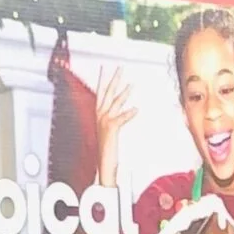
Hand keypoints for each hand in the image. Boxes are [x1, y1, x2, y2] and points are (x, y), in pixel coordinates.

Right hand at [92, 72, 136, 187]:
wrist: (103, 165)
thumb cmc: (107, 150)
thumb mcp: (108, 132)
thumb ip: (113, 120)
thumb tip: (121, 111)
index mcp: (98, 115)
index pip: (100, 93)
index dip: (102, 80)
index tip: (105, 68)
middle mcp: (99, 116)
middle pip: (106, 93)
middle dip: (113, 79)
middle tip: (119, 68)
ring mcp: (104, 122)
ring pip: (114, 103)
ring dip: (123, 93)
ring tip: (132, 84)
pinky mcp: (110, 130)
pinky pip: (120, 119)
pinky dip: (128, 114)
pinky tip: (136, 110)